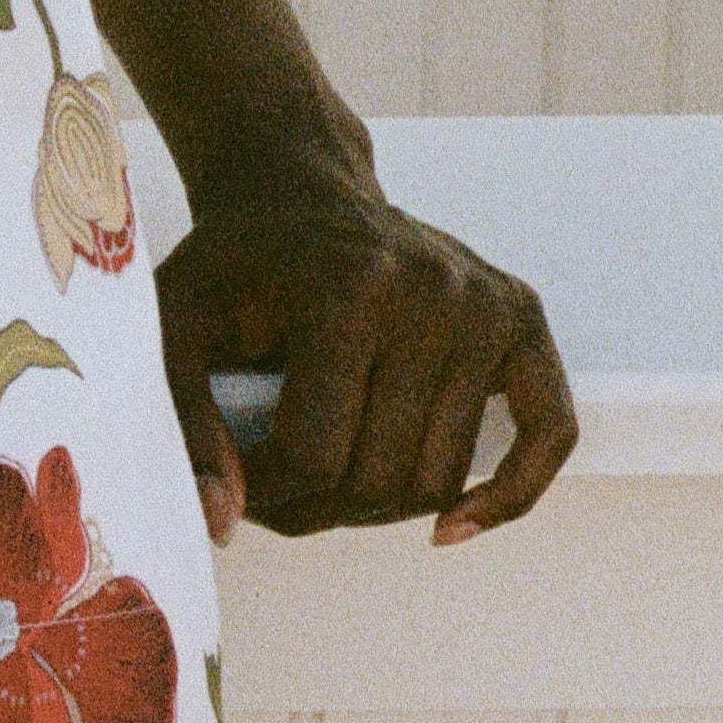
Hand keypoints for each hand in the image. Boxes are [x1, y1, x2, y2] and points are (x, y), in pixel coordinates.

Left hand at [158, 153, 574, 546]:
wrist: (298, 195)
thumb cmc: (237, 264)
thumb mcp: (174, 322)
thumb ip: (184, 421)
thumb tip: (220, 519)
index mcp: (348, 290)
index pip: (314, 454)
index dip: (264, 493)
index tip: (234, 482)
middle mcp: (433, 294)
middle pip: (380, 476)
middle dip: (314, 509)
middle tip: (275, 495)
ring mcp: (486, 306)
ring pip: (440, 477)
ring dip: (377, 512)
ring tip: (327, 489)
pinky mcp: (521, 317)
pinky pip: (547, 434)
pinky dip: (507, 496)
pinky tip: (453, 526)